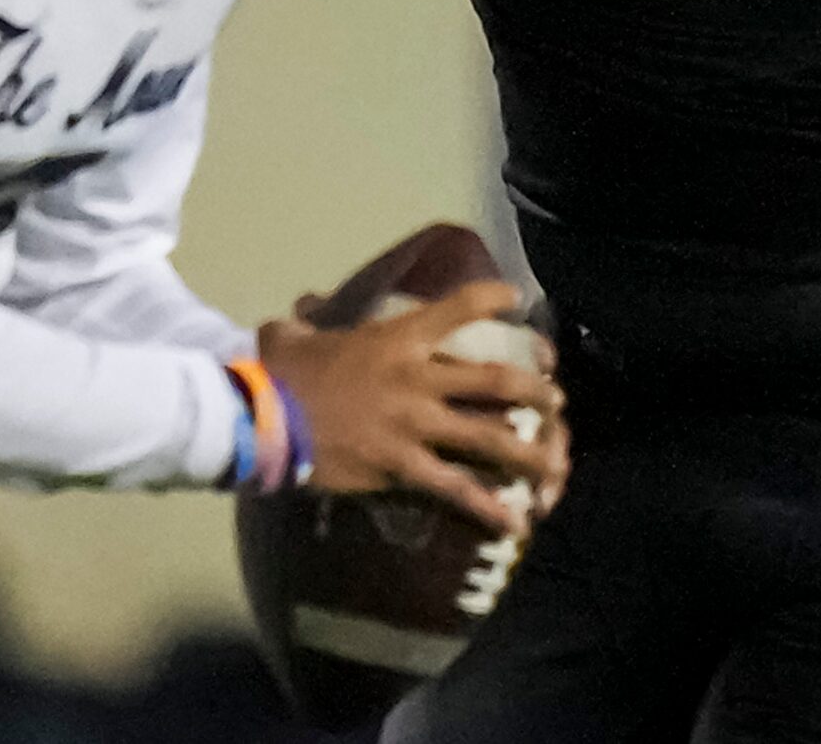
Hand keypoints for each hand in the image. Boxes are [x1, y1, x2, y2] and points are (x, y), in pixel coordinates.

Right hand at [259, 280, 568, 536]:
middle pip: (496, 380)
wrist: (263, 419)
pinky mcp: (403, 467)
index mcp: (397, 338)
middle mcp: (418, 378)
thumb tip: (297, 318)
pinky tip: (514, 524)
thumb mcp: (294, 335)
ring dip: (530, 453)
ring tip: (557, 467)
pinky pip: (457, 490)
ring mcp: (415, 425)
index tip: (517, 298)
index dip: (494, 298)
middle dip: (535, 389)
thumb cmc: (278, 372)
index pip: (458, 307)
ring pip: (490, 439)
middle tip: (557, 400)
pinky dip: (489, 508)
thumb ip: (308, 323)